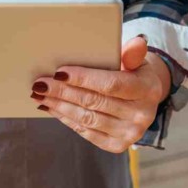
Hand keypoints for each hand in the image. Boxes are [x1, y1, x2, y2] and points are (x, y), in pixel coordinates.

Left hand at [29, 36, 169, 152]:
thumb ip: (132, 53)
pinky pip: (86, 132)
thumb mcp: (137, 61)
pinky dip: (66, 119)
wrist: (145, 101)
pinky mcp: (117, 145)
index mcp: (147, 90)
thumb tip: (137, 42)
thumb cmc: (134, 75)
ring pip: (87, 118)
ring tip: (40, 95)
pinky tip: (52, 108)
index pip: (111, 85)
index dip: (83, 79)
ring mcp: (129, 134)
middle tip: (40, 84)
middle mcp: (141, 115)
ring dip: (59, 106)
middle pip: (94, 102)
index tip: (58, 72)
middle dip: (63, 92)